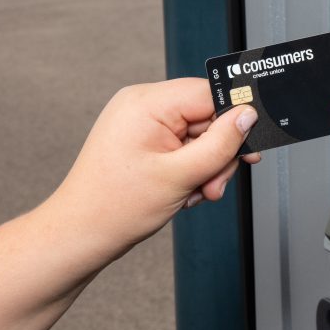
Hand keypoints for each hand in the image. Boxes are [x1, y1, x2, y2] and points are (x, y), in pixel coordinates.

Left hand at [46, 78, 260, 260]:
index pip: (209, 93)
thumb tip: (247, 115)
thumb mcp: (181, 175)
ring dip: (206, 166)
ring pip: (199, 134)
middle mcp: (142, 104)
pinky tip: (185, 190)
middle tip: (213, 183)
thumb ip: (221, 143)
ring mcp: (142, 121)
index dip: (234, 119)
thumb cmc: (114, 208)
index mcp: (146, 103)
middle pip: (207, 116)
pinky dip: (192, 169)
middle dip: (217, 153)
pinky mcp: (144, 138)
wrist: (80, 235)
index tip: (249, 144)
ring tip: (196, 192)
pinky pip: (184, 144)